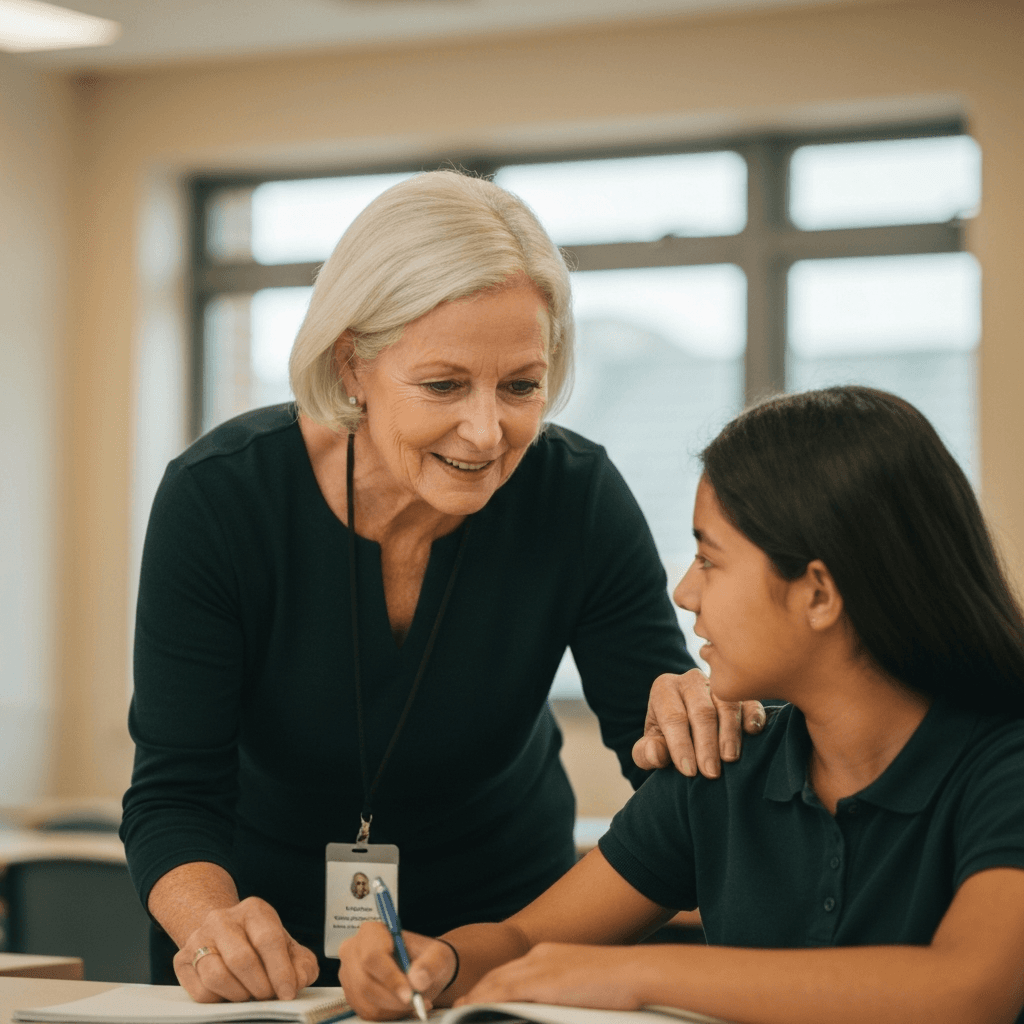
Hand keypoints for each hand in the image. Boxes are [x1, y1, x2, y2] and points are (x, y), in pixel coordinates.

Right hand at [173, 896, 318, 1002]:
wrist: (222, 933)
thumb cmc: (258, 943)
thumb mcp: (285, 947)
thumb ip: (301, 963)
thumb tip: (300, 979)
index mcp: (253, 910)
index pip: (268, 939)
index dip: (281, 970)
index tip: (288, 992)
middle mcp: (222, 919)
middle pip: (241, 959)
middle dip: (260, 986)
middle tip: (268, 997)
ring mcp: (198, 938)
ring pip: (217, 976)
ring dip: (239, 994)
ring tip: (250, 995)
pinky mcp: (182, 960)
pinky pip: (201, 991)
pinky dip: (220, 1000)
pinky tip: (231, 993)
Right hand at [338, 922, 457, 1020]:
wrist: (421, 969)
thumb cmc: (426, 957)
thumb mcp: (437, 955)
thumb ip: (430, 964)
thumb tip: (418, 980)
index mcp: (372, 932)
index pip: (373, 956)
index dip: (390, 978)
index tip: (409, 994)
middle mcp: (354, 950)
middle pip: (365, 982)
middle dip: (393, 998)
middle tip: (417, 1002)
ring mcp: (349, 974)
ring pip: (365, 1000)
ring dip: (392, 1008)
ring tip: (414, 1002)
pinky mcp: (351, 994)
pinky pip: (366, 1012)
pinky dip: (387, 1014)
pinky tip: (403, 1006)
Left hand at [457, 943, 640, 1010]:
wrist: (634, 971)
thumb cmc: (618, 982)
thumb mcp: (582, 983)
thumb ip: (560, 991)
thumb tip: (553, 1003)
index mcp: (547, 954)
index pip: (509, 971)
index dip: (489, 985)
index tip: (474, 998)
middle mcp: (539, 956)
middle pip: (497, 976)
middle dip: (477, 991)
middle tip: (458, 1007)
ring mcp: (540, 968)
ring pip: (496, 984)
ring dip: (476, 998)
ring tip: (458, 1012)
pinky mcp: (543, 983)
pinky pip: (504, 994)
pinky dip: (485, 1002)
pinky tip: (473, 1010)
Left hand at [632, 668, 765, 776]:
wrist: (688, 728)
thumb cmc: (667, 739)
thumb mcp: (652, 747)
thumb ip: (645, 753)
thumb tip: (655, 753)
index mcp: (664, 689)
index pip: (673, 716)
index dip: (680, 745)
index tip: (689, 771)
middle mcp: (691, 680)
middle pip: (701, 711)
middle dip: (706, 744)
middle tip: (710, 772)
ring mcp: (718, 684)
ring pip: (727, 704)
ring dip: (730, 733)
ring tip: (730, 759)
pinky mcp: (741, 691)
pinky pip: (750, 700)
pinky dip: (753, 715)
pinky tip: (753, 732)